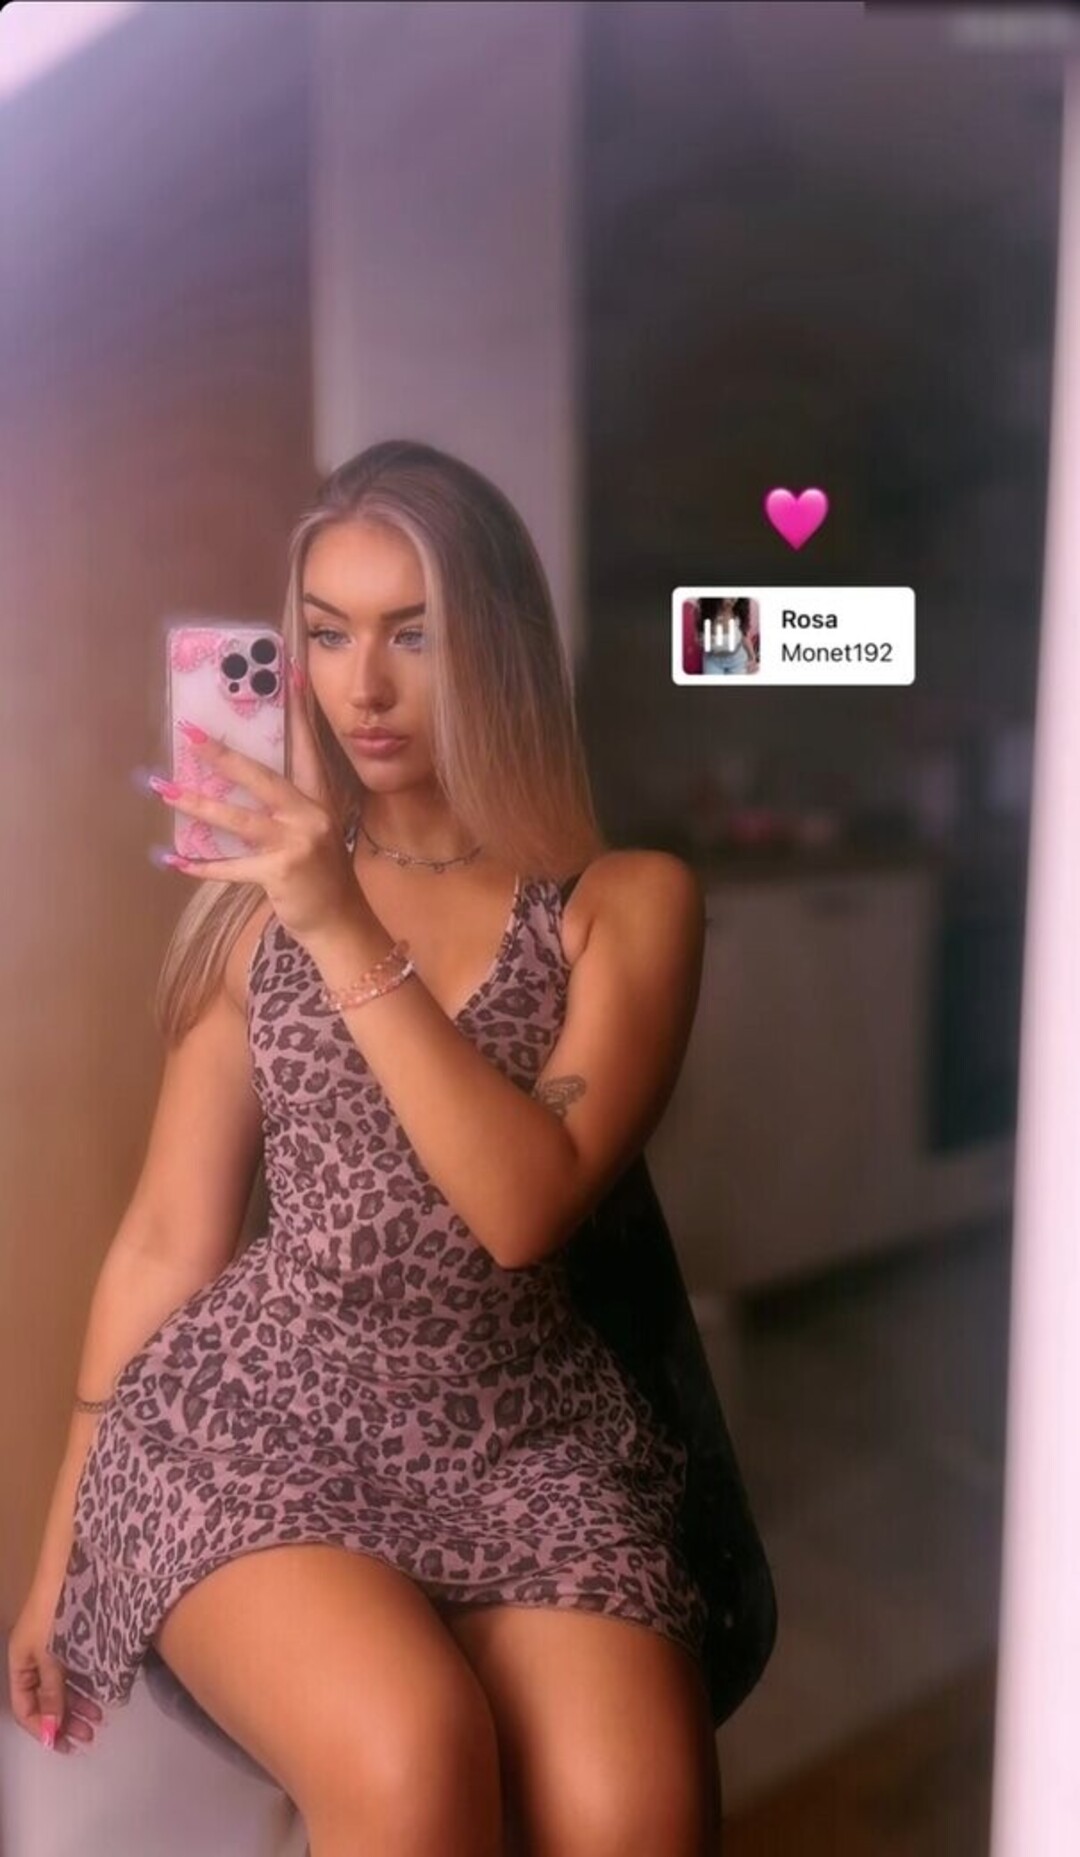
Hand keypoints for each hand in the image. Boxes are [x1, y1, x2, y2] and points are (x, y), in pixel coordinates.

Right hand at [7, 1583, 105, 1754]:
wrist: (74, 1563)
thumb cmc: (56, 1611)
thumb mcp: (51, 1656)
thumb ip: (52, 1693)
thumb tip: (50, 1731)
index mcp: (20, 1661)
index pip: (23, 1707)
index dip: (41, 1728)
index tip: (63, 1744)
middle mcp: (34, 1655)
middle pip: (45, 1698)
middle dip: (64, 1720)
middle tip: (89, 1735)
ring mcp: (55, 1645)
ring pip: (62, 1684)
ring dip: (78, 1704)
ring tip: (98, 1720)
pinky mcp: (75, 1634)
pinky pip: (76, 1669)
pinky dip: (86, 1684)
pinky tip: (101, 1694)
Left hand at [152, 658, 368, 945]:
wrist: (342, 923)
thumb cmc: (323, 875)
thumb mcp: (315, 832)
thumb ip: (286, 807)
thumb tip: (239, 779)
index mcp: (320, 800)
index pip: (307, 747)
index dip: (297, 711)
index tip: (286, 673)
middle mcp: (311, 816)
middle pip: (262, 777)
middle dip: (222, 755)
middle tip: (189, 733)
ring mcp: (296, 844)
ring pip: (237, 819)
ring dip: (197, 804)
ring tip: (163, 788)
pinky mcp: (280, 873)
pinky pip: (231, 867)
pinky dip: (200, 865)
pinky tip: (173, 859)